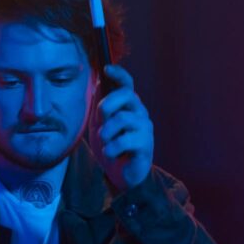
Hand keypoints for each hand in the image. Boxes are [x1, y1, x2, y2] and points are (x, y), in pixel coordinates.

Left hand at [91, 65, 153, 190]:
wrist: (120, 174)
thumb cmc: (112, 146)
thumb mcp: (100, 125)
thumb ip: (100, 107)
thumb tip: (97, 83)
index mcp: (128, 106)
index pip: (127, 84)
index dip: (119, 75)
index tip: (106, 69)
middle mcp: (139, 113)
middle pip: (126, 95)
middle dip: (107, 105)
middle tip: (101, 120)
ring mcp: (144, 128)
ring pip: (122, 118)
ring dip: (106, 132)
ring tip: (105, 142)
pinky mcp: (146, 145)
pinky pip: (124, 140)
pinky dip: (111, 148)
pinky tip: (110, 153)